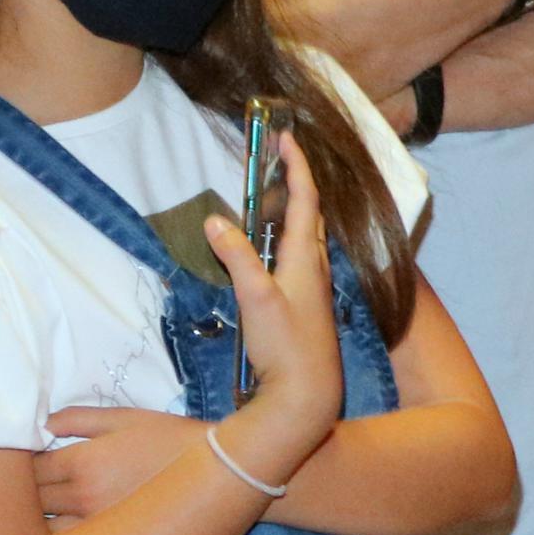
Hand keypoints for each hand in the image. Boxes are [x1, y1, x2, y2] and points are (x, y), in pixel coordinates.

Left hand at [34, 409, 203, 522]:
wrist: (217, 472)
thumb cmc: (170, 438)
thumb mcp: (124, 417)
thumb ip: (77, 418)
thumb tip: (42, 424)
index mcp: (82, 461)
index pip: (29, 468)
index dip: (20, 466)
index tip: (22, 463)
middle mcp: (82, 496)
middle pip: (30, 500)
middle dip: (21, 493)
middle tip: (22, 489)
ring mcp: (95, 525)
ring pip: (41, 530)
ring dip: (34, 522)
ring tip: (38, 514)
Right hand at [211, 143, 341, 479]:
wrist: (308, 396)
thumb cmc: (287, 347)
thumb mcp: (256, 298)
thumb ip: (238, 258)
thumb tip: (217, 221)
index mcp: (308, 260)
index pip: (307, 201)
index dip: (298, 167)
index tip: (287, 138)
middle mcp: (317, 270)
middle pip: (311, 215)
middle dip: (297, 182)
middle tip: (278, 159)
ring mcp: (313, 289)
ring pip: (307, 238)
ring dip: (293, 211)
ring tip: (273, 194)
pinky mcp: (305, 307)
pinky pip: (299, 259)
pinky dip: (287, 240)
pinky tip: (272, 250)